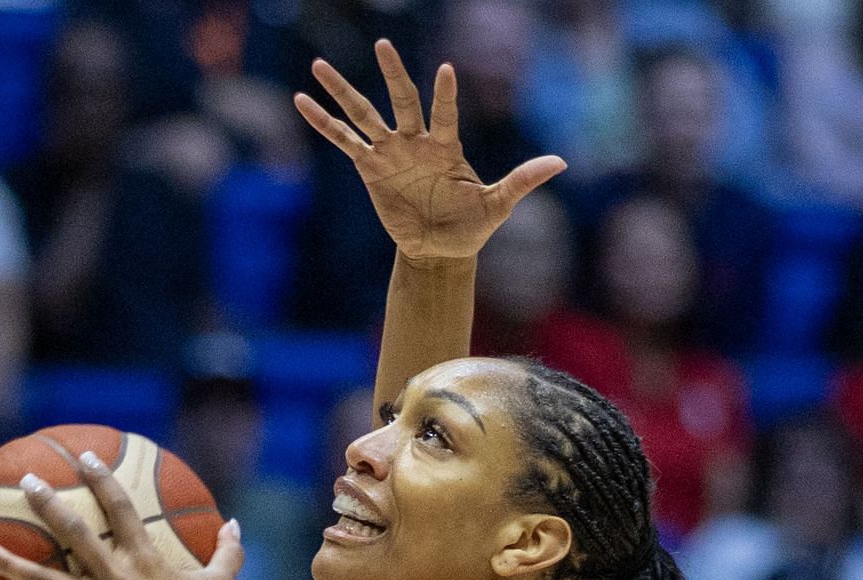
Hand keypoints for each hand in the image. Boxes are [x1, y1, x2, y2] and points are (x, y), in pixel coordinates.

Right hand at [294, 40, 564, 261]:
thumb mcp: (498, 205)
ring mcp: (390, 152)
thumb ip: (522, 180)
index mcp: (446, 146)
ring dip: (343, 90)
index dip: (445, 94)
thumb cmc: (471, 227)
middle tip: (383, 44)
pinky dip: (324, 124)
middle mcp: (415, 142)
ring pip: (364, 114)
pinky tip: (302, 102)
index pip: (444, 113)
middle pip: (401, 100)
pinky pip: (344, 141)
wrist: (441, 252)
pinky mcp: (369, 169)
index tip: (445, 70)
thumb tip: (560, 162)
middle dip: (392, 74)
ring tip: (319, 65)